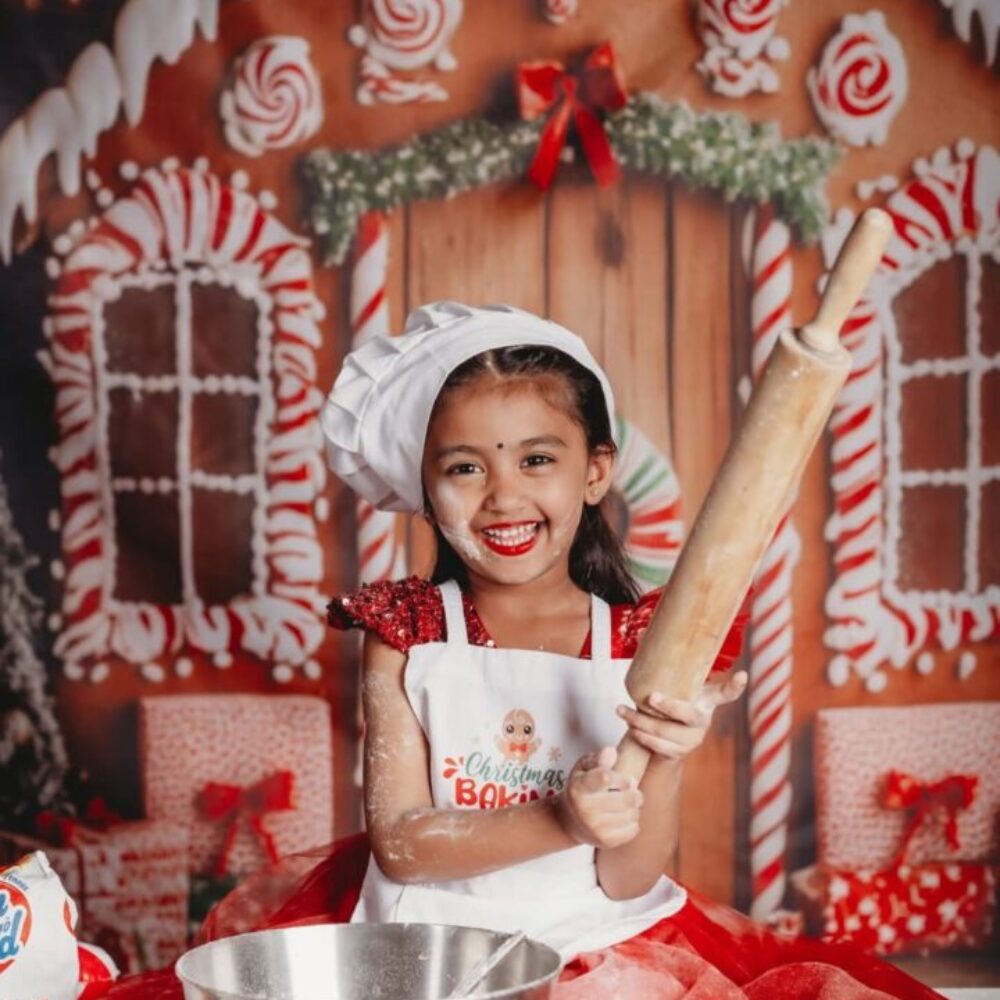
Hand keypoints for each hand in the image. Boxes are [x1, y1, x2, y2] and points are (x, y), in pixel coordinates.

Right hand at [556, 747, 641, 848]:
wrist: (570, 821)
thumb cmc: (582, 787)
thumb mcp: (583, 768)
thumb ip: (598, 758)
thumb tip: (611, 752)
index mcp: (579, 787)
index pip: (606, 778)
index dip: (620, 777)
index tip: (621, 779)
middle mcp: (585, 809)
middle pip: (627, 798)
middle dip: (634, 791)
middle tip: (631, 789)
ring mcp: (596, 828)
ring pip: (632, 813)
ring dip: (634, 806)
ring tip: (627, 803)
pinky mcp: (606, 841)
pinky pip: (633, 829)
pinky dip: (633, 821)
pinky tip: (624, 816)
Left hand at [616, 670, 747, 760]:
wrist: (667, 741)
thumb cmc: (670, 703)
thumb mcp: (672, 685)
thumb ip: (661, 664)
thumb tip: (643, 631)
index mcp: (706, 700)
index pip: (726, 693)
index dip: (735, 686)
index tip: (742, 675)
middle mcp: (703, 720)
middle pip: (690, 715)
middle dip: (670, 707)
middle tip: (651, 697)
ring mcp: (693, 739)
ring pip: (666, 731)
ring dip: (640, 721)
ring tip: (621, 710)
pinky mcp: (679, 753)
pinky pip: (659, 746)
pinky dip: (642, 736)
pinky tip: (630, 727)